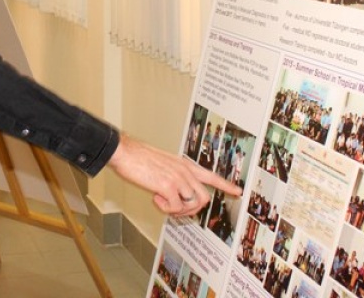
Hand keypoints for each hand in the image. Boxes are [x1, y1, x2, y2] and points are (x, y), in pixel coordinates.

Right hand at [105, 133, 241, 215]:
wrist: (125, 152)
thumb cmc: (139, 158)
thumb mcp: (163, 164)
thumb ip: (173, 176)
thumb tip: (175, 195)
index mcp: (184, 164)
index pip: (211, 175)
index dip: (226, 185)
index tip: (238, 191)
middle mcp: (184, 171)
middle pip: (204, 198)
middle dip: (192, 210)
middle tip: (177, 210)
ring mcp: (177, 178)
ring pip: (191, 204)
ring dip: (178, 210)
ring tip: (163, 203)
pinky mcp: (167, 186)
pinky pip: (175, 207)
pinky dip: (166, 209)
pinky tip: (156, 198)